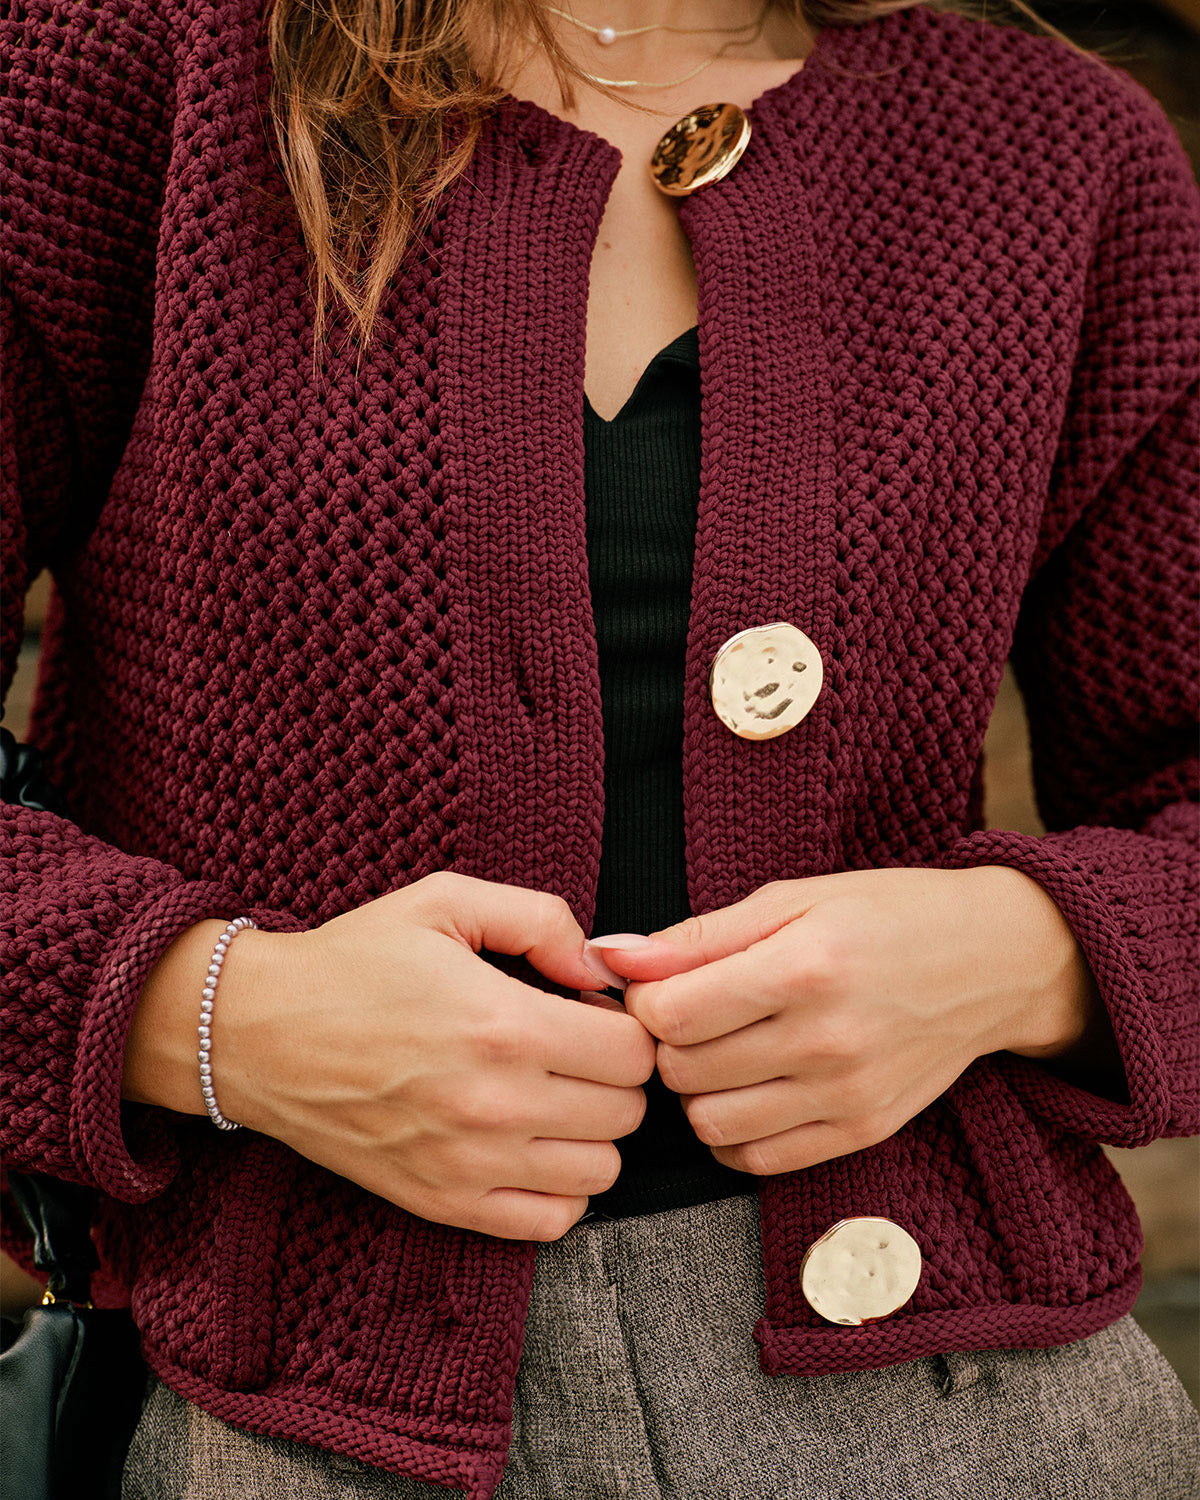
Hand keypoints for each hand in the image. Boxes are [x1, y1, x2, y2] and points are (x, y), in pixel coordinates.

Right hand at [124, 872, 654, 1239]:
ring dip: (591, 1132)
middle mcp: (495, 1105)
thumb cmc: (354, 961)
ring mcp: (469, 1165)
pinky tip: (530, 1146)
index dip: (625, 1025)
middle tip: (571, 1050)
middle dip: (613, 1076)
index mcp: (505, 1025)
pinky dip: (558, 1188)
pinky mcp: (442, 1204)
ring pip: (600, 1172)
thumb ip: (542, 920)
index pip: (634, 1052)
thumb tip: (603, 970)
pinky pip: (550, 1223)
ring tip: (550, 1096)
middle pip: (626, 1113)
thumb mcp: (447, 901)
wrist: (256, 1034)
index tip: (589, 1013)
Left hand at [590, 866, 1112, 1176]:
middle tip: (693, 1014)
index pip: (671, 1015)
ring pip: (710, 1123)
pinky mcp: (861, 1132)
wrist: (992, 963)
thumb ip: (698, 936)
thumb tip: (610, 957)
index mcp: (805, 967)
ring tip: (721, 1051)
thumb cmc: (885, 915)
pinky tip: (749, 1088)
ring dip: (696, 1090)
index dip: (646, 1000)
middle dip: (668, 1043)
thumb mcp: (792, 898)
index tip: (663, 984)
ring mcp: (846, 1094)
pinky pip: (757, 1158)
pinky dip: (733, 1130)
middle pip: (683, 1070)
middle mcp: (826, 1040)